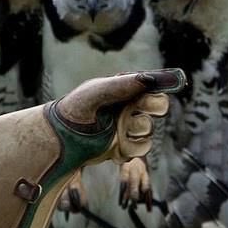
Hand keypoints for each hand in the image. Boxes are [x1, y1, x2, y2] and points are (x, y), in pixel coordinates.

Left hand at [48, 68, 185, 164]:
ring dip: (134, 131)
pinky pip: (141, 148)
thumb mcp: (96, 92)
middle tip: (133, 111)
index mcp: (127, 89)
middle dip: (150, 109)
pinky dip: (129, 148)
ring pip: (149, 130)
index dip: (160, 88)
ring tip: (116, 130)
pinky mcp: (126, 146)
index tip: (165, 89)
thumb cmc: (76, 108)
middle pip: (159, 107)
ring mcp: (130, 127)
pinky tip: (114, 145)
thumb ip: (122, 85)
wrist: (63, 137)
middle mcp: (131, 107)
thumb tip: (148, 79)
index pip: (154, 86)